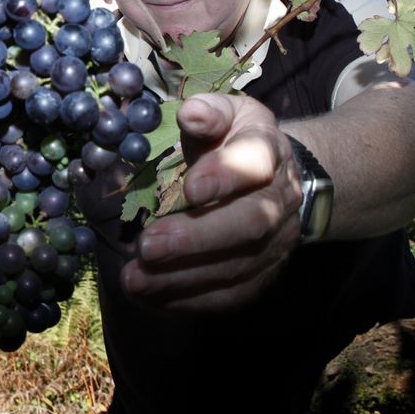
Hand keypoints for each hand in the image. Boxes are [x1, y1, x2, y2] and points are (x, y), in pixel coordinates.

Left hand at [121, 93, 303, 311]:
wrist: (279, 176)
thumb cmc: (234, 141)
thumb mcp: (226, 114)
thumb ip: (208, 113)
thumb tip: (192, 114)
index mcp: (266, 150)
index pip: (255, 162)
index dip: (225, 175)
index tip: (189, 188)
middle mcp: (278, 199)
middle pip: (250, 223)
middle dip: (196, 238)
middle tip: (147, 246)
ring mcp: (275, 241)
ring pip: (237, 266)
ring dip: (183, 277)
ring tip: (135, 278)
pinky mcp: (263, 273)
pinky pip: (231, 295)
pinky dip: (189, 300)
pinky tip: (150, 296)